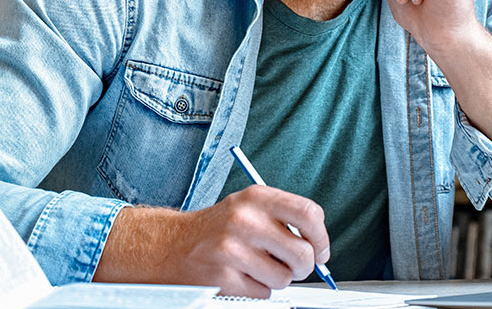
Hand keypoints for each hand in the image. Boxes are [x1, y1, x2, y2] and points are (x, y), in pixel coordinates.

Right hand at [94, 185, 328, 297]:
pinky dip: (257, 290)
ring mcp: (233, 250)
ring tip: (257, 268)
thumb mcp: (248, 208)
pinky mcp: (223, 277)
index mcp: (256, 197)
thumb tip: (319, 248)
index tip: (321, 250)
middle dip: (304, 267)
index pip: (309, 214)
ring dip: (276, 279)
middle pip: (303, 253)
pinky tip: (241, 276)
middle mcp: (245, 220)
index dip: (322, 237)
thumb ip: (283, 219)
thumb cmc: (217, 228)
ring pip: (284, 278)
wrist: (170, 245)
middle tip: (293, 267)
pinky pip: (263, 293)